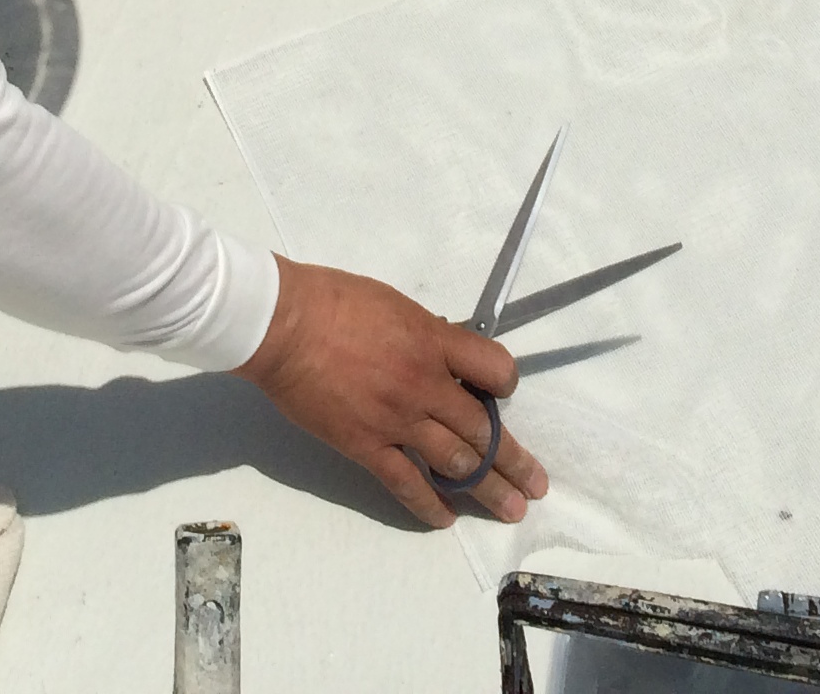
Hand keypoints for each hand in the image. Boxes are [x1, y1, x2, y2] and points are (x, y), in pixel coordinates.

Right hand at [240, 257, 547, 526]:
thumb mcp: (396, 306)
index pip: (495, 368)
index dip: (505, 384)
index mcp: (435, 341)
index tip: (502, 394)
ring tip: (510, 509)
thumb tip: (440, 353)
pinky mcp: (366, 445)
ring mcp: (398, 419)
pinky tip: (446, 517)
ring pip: (456, 462)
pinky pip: (406, 483)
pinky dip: (430, 504)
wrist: (284, 325)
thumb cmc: (334, 301)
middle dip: (514, 460)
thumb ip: (425, 334)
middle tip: (536, 484)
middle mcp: (427, 385)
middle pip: (483, 429)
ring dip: (488, 489)